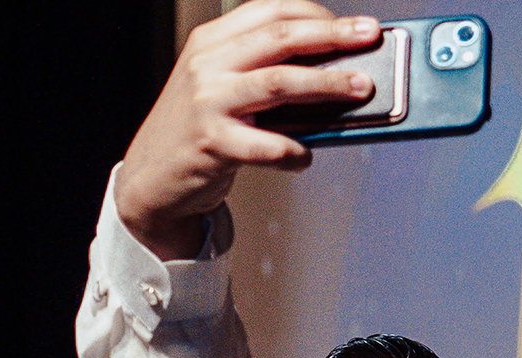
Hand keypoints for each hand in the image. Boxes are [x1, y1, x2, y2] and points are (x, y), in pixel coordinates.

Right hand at [116, 0, 379, 259]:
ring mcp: (208, 101)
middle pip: (280, 37)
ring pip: (279, 82)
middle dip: (332, 35)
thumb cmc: (199, 129)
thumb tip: (335, 73)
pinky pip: (268, 145)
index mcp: (212, 42)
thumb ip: (266, 72)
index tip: (354, 25)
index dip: (317, 14)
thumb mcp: (223, 85)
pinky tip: (306, 155)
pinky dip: (296, 152)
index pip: (270, 10)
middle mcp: (208, 64)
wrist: (151, 177)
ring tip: (361, 87)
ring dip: (327, 83)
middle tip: (370, 37)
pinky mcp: (213, 142)